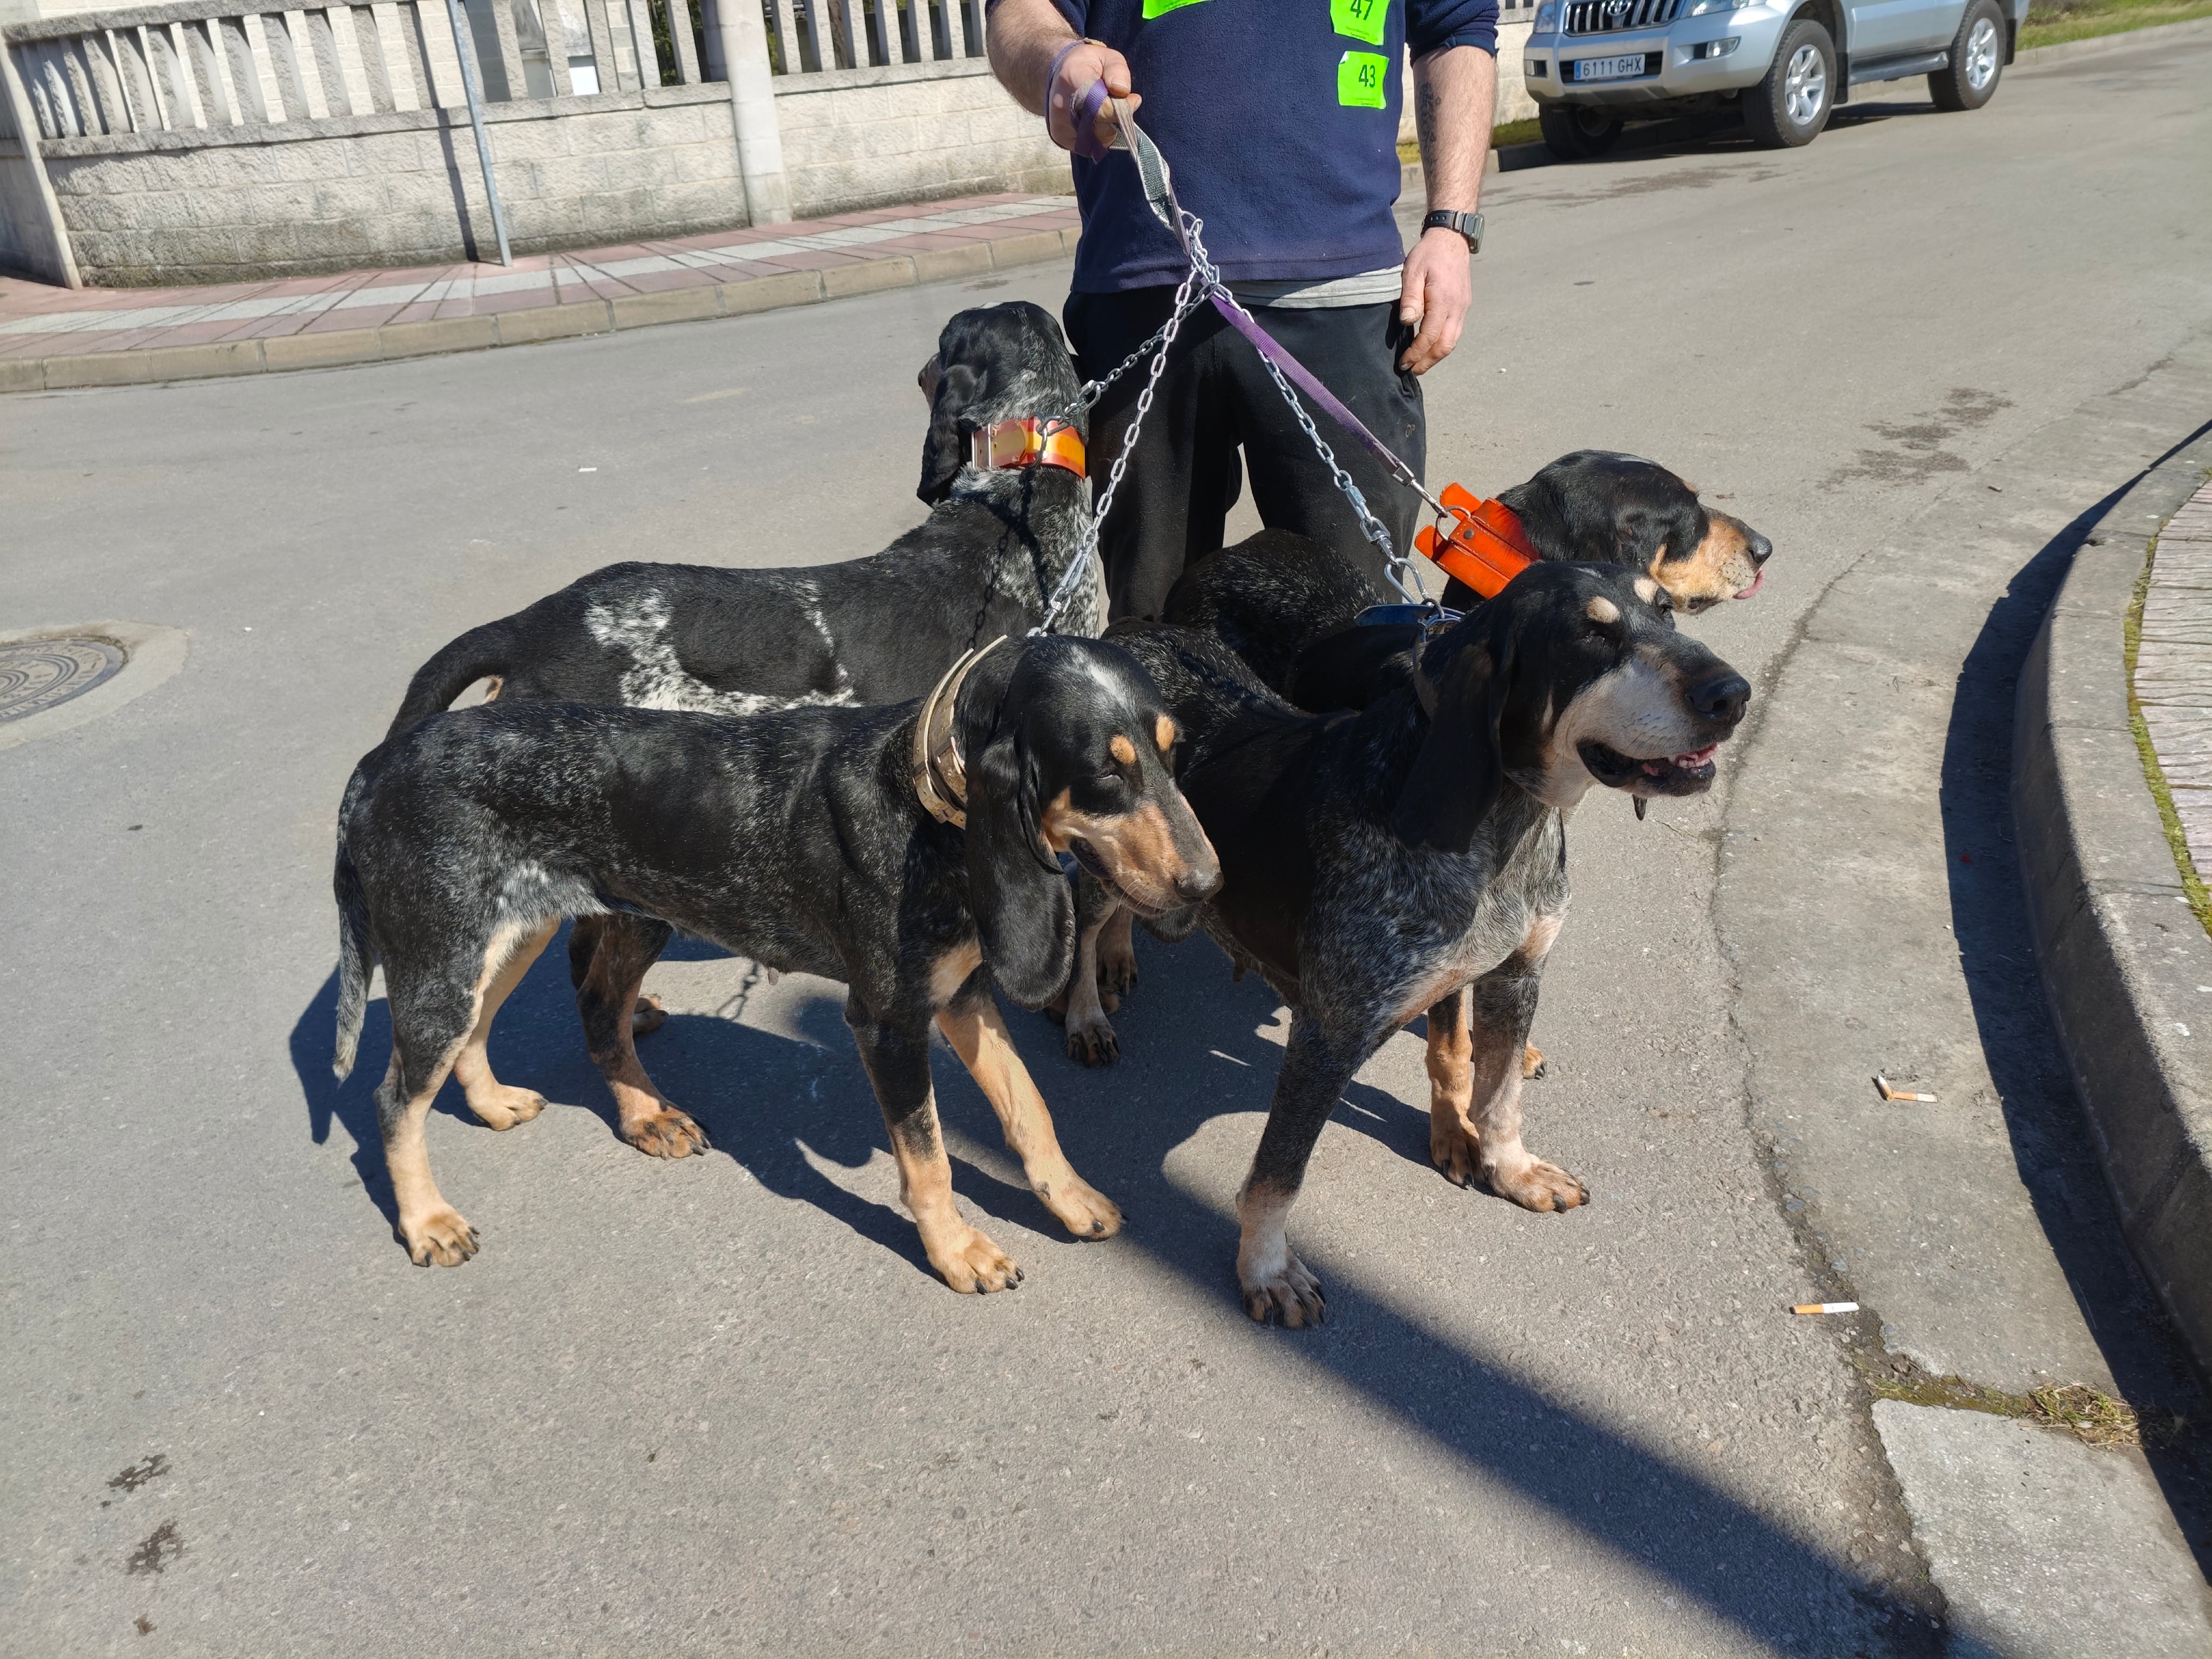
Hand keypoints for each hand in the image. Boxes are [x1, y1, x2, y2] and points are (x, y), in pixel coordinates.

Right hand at [1047, 39, 1137, 153]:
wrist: (1057, 75)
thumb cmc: (1086, 65)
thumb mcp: (1106, 56)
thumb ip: (1118, 70)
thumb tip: (1123, 91)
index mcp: (1073, 79)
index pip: (1103, 108)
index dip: (1123, 108)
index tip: (1133, 99)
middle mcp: (1062, 106)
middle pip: (1101, 127)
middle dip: (1117, 119)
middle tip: (1119, 104)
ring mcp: (1060, 124)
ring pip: (1098, 140)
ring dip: (1108, 129)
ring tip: (1104, 111)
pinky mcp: (1061, 138)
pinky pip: (1090, 146)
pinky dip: (1098, 136)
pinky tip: (1095, 120)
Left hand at [1397, 226, 1472, 374]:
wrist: (1451, 239)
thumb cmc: (1429, 254)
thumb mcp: (1413, 271)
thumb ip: (1410, 298)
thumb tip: (1407, 322)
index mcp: (1443, 301)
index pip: (1430, 336)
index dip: (1416, 353)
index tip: (1403, 362)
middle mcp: (1457, 308)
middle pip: (1445, 345)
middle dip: (1428, 361)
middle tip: (1412, 370)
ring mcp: (1463, 307)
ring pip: (1452, 341)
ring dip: (1436, 356)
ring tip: (1420, 364)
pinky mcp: (1464, 305)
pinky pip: (1455, 332)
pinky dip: (1443, 344)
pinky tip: (1431, 347)